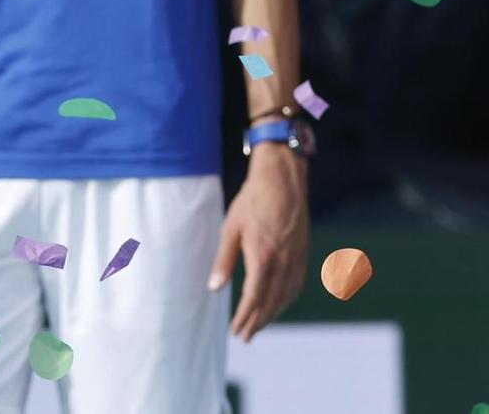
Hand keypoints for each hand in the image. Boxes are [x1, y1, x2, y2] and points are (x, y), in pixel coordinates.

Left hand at [210, 146, 308, 341]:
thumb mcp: (230, 229)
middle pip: (271, 302)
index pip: (254, 298)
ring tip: (258, 325)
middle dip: (257, 322)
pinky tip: (277, 304)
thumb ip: (224, 261)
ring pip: (286, 297)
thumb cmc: (251, 203)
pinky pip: (296, 285)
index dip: (245, 317)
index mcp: (263, 258)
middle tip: (244, 336)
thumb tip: (214, 288)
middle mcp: (284, 263)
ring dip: (272, 314)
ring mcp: (297, 260)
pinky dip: (285, 300)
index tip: (235, 330)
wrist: (283, 182)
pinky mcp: (303, 254)